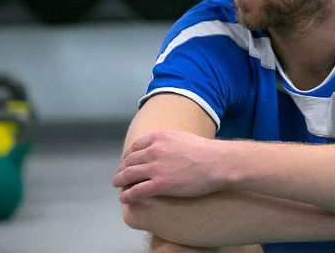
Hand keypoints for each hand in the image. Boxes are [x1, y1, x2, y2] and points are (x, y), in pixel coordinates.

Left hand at [112, 129, 227, 202]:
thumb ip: (169, 142)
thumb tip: (166, 147)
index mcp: (159, 137)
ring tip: (117, 186)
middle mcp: (154, 150)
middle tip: (119, 176)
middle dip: (122, 169)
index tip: (126, 162)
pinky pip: (136, 191)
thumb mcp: (183, 137)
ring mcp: (155, 167)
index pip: (135, 146)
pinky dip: (127, 196)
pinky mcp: (160, 184)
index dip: (128, 156)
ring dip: (119, 181)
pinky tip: (124, 199)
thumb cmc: (206, 151)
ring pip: (128, 175)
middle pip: (129, 160)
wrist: (217, 162)